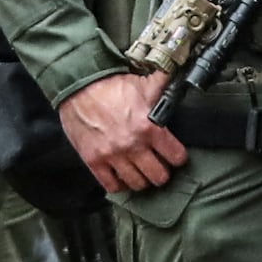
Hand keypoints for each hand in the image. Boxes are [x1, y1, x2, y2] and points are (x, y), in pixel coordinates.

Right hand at [59, 71, 187, 194]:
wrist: (78, 86)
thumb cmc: (111, 85)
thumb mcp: (144, 83)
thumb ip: (165, 85)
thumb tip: (183, 76)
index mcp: (149, 127)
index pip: (176, 156)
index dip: (178, 157)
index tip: (174, 155)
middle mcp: (132, 145)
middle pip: (159, 176)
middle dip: (162, 172)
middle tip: (158, 166)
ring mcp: (112, 155)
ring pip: (137, 184)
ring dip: (141, 179)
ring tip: (140, 171)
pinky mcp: (93, 161)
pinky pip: (111, 185)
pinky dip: (119, 184)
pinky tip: (121, 176)